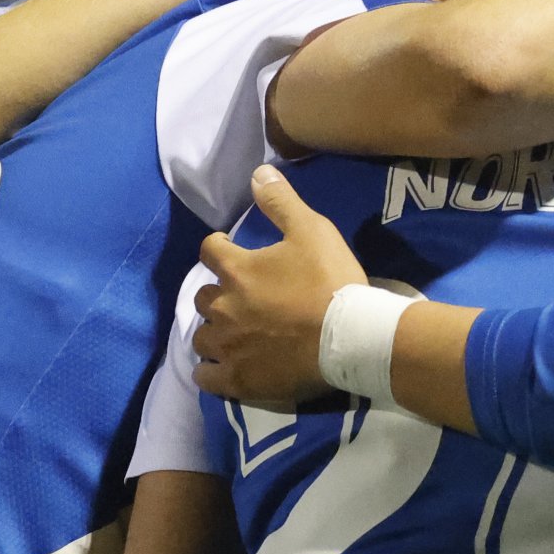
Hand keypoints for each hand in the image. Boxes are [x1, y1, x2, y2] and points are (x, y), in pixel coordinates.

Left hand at [191, 167, 368, 406]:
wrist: (352, 337)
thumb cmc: (331, 282)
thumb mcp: (312, 230)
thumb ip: (281, 202)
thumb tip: (257, 173)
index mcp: (237, 270)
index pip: (209, 250)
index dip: (219, 248)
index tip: (230, 251)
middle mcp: (223, 308)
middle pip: (202, 298)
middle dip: (217, 295)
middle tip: (239, 299)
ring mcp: (228, 347)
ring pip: (202, 338)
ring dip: (214, 333)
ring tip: (233, 335)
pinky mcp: (237, 380)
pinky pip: (207, 378)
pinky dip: (210, 372)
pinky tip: (221, 369)